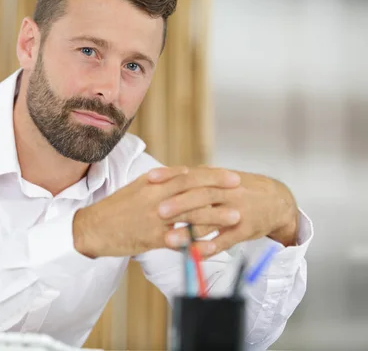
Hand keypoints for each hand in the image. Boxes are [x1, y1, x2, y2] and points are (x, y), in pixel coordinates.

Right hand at [72, 166, 241, 257]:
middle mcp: (156, 198)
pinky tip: (213, 244)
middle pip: (194, 192)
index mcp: (153, 183)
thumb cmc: (117, 207)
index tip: (231, 176)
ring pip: (191, 215)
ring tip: (236, 216)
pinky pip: (179, 240)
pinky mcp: (152, 238)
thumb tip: (185, 173)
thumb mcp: (138, 186)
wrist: (94, 227)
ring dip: (216, 215)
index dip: (212, 176)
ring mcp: (155, 219)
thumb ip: (163, 179)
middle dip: (220, 190)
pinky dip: (197, 242)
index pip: (189, 176)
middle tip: (241, 189)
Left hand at [157, 168, 298, 256]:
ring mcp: (238, 211)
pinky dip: (210, 247)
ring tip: (169, 239)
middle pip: (201, 196)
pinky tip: (194, 254)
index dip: (171, 176)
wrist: (277, 201)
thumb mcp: (222, 177)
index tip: (150, 179)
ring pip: (211, 221)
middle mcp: (228, 192)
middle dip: (179, 204)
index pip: (192, 174)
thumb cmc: (242, 188)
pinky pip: (226, 240)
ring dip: (190, 231)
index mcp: (218, 178)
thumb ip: (197, 177)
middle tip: (158, 211)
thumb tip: (169, 174)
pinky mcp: (245, 230)